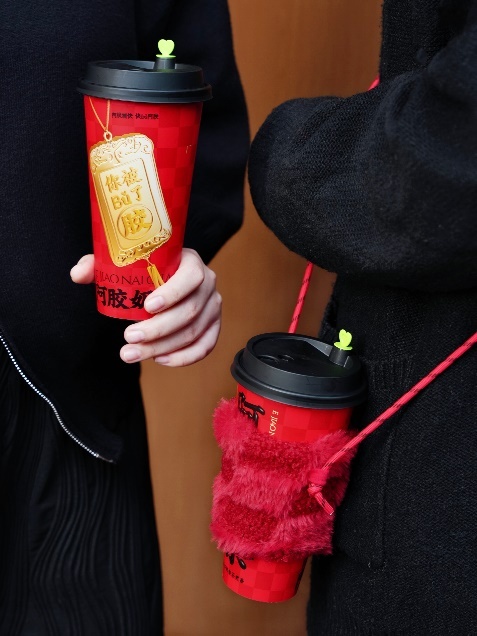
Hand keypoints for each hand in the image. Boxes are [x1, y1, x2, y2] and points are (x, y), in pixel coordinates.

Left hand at [70, 249, 221, 366]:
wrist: (168, 276)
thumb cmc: (147, 269)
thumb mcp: (124, 262)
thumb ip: (99, 265)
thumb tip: (78, 274)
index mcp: (191, 263)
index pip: (190, 277)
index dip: (172, 293)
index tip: (147, 306)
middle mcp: (208, 285)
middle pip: (189, 311)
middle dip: (158, 329)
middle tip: (129, 337)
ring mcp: (213, 307)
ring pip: (193, 333)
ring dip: (163, 347)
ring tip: (132, 354)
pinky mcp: (213, 326)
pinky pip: (205, 347)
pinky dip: (183, 357)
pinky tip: (160, 359)